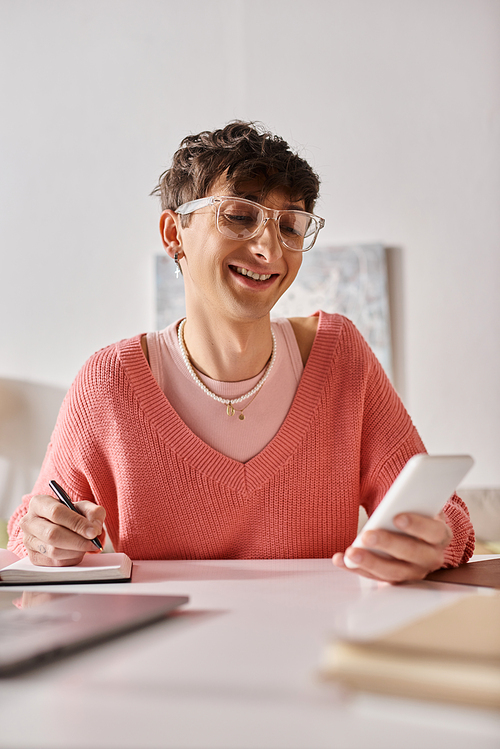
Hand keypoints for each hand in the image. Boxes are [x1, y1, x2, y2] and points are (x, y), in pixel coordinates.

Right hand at [19, 494, 105, 566]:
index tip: (93, 532)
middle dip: (77, 541)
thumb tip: (94, 529)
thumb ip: (93, 513)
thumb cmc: (71, 514)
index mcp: (38, 503)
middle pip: (53, 534)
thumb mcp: (84, 507)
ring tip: (86, 546)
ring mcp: (28, 541)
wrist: (60, 525)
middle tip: (93, 542)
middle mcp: (29, 522)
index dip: (76, 523)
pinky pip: (54, 562)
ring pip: (53, 551)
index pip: (56, 513)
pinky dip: (71, 559)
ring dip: (75, 551)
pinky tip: (77, 552)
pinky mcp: (33, 557)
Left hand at [332, 512, 452, 582]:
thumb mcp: (419, 506)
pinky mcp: (395, 579)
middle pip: (411, 553)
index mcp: (440, 536)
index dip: (416, 525)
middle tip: (367, 535)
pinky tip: (340, 559)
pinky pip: (374, 576)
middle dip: (387, 544)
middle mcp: (431, 558)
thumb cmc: (416, 514)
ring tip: (350, 553)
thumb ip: (411, 501)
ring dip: (369, 562)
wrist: (420, 535)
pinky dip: (355, 568)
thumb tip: (398, 496)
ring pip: (392, 571)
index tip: (397, 517)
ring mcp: (413, 572)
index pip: (433, 531)